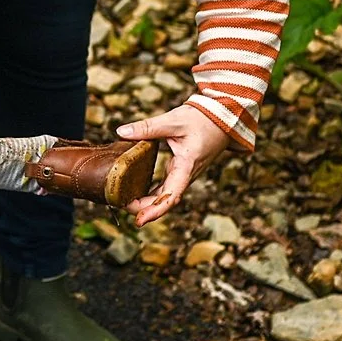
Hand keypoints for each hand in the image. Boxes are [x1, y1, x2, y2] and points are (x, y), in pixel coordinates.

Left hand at [115, 103, 232, 227]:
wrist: (220, 119)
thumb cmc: (201, 120)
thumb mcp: (172, 121)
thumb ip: (147, 127)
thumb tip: (121, 131)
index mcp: (186, 167)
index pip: (171, 196)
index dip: (155, 211)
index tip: (140, 220)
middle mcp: (185, 176)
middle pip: (164, 200)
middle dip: (144, 208)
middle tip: (120, 205)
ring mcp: (183, 175)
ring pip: (164, 196)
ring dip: (146, 202)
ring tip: (124, 202)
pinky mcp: (180, 170)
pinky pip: (165, 187)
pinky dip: (151, 193)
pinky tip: (135, 191)